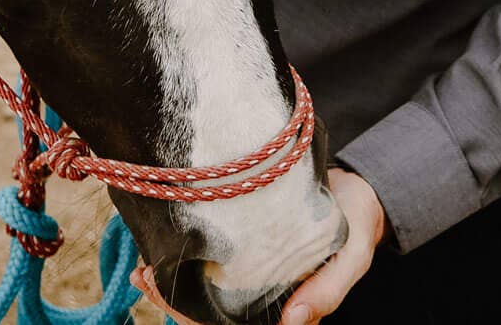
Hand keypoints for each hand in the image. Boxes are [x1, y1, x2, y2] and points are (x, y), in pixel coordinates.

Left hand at [129, 167, 385, 324]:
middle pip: (209, 312)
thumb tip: (294, 323)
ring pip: (204, 289)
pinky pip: (209, 259)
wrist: (357, 189)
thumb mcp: (352, 256)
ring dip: (171, 279)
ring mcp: (251, 272)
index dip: (192, 319)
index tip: (163, 296)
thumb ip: (328, 290)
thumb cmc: (357, 225)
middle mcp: (261, 296)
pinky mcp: (244, 244)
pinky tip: (160, 239)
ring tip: (143, 261)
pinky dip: (183, 253)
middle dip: (171, 300)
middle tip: (142, 275)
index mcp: (284, 308)